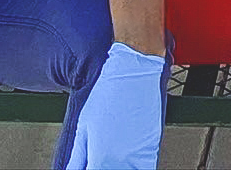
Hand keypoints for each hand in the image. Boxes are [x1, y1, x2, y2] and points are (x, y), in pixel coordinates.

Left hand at [66, 43, 164, 169]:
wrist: (136, 70)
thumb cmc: (109, 93)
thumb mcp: (84, 127)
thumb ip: (77, 157)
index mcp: (100, 158)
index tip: (88, 167)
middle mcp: (121, 161)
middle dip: (104, 169)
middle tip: (99, 161)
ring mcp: (139, 156)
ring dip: (120, 168)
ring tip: (112, 159)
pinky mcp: (153, 148)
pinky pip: (144, 168)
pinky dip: (135, 166)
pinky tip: (127, 158)